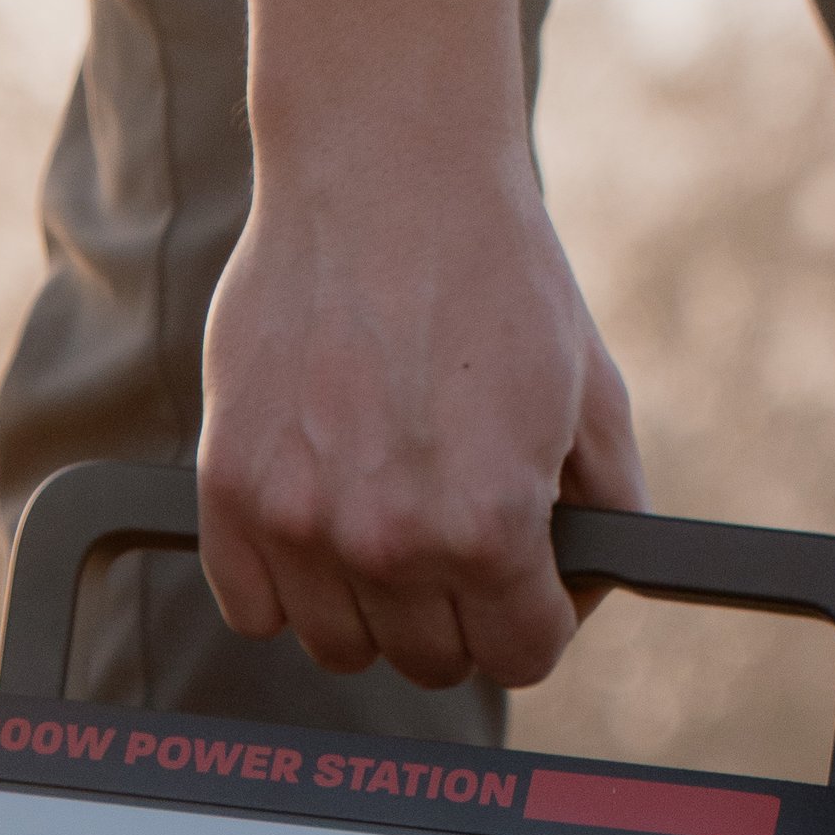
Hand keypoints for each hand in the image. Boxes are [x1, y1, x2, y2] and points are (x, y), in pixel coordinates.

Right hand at [196, 152, 647, 687]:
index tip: (527, 587)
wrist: (386, 174)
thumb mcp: (595, 394)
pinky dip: (285, 584)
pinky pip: (251, 605)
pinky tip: (319, 521)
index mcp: (487, 527)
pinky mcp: (228, 487)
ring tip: (389, 527)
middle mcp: (386, 541)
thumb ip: (607, 510)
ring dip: (373, 608)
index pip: (519, 655)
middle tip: (461, 542)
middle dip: (461, 611)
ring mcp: (296, 520)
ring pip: (339, 646)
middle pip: (432, 660)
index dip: (537, 620)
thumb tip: (592, 582)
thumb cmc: (497, 274)